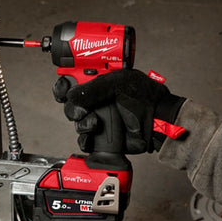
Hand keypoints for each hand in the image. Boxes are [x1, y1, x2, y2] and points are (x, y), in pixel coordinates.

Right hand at [53, 69, 184, 153]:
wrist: (157, 122)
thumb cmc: (145, 97)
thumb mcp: (118, 83)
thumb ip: (93, 88)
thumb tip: (72, 97)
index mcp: (98, 81)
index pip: (72, 81)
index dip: (64, 85)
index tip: (64, 90)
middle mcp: (96, 99)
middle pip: (70, 104)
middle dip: (73, 108)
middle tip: (84, 110)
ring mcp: (98, 117)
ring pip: (76, 122)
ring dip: (82, 123)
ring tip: (95, 123)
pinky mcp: (101, 136)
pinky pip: (84, 140)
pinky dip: (85, 139)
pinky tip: (93, 135)